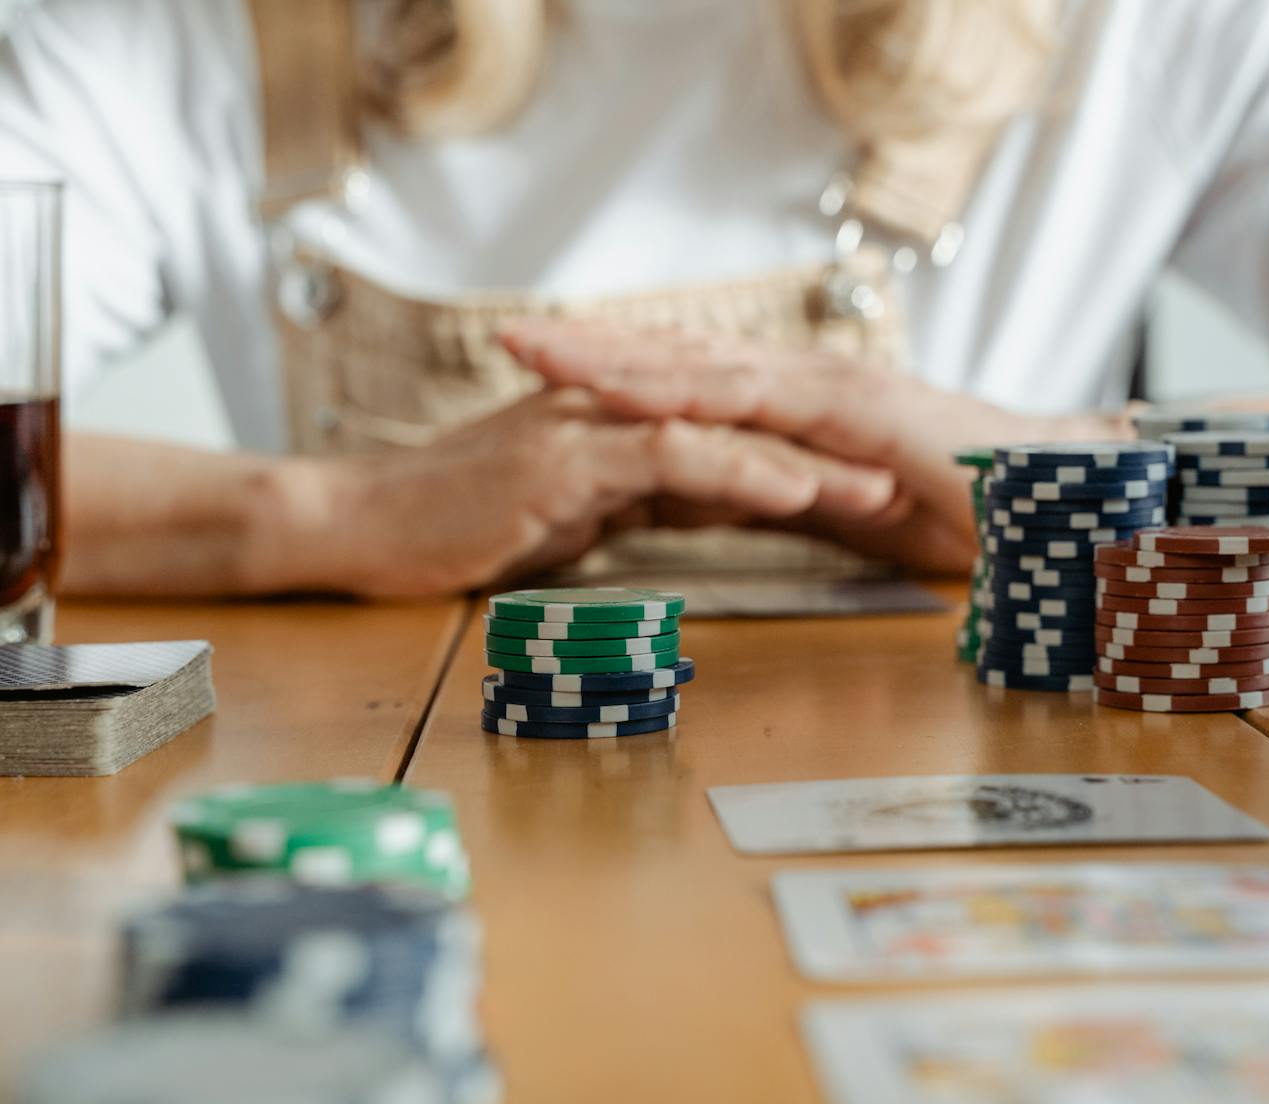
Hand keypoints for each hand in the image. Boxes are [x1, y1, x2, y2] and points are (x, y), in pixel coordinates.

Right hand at [271, 388, 898, 596]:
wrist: (358, 526)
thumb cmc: (451, 529)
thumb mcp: (564, 518)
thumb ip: (632, 503)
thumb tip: (695, 511)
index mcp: (616, 423)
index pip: (730, 435)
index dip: (806, 459)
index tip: (875, 490)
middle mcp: (612, 410)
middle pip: (744, 424)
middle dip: (831, 455)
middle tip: (909, 484)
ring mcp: (590, 426)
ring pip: (722, 432)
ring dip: (807, 463)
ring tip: (879, 492)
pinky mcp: (567, 457)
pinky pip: (671, 457)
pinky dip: (738, 471)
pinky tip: (795, 491)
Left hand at [501, 319, 1004, 570]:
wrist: (1047, 507)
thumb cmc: (958, 515)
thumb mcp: (848, 513)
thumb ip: (793, 499)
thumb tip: (738, 507)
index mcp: (792, 410)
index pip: (688, 384)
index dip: (617, 372)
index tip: (546, 369)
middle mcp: (799, 385)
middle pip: (677, 360)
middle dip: (593, 348)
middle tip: (513, 338)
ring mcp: (821, 390)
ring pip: (698, 366)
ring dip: (616, 356)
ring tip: (543, 349)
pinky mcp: (846, 410)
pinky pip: (749, 398)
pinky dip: (682, 389)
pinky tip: (625, 386)